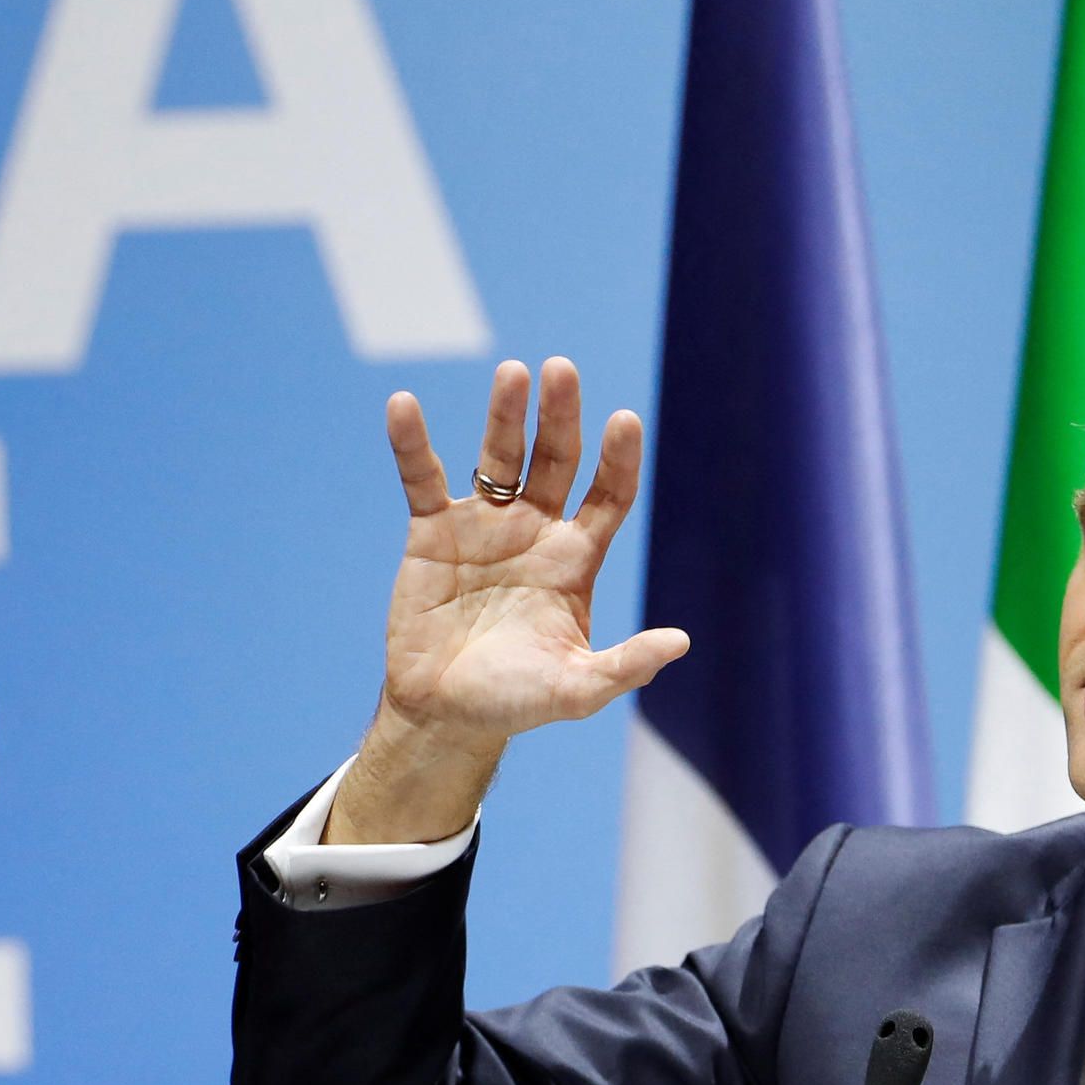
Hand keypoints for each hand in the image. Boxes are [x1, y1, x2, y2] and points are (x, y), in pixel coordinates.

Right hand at [327, 357, 685, 844]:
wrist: (445, 714)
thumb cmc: (515, 702)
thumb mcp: (576, 689)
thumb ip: (626, 666)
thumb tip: (681, 643)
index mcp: (575, 559)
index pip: (608, 496)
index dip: (617, 460)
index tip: (624, 421)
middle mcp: (535, 530)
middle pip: (556, 460)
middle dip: (560, 416)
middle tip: (562, 371)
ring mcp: (484, 526)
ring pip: (498, 457)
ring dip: (505, 414)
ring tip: (513, 373)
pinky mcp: (433, 532)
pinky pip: (421, 478)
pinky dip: (412, 443)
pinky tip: (403, 405)